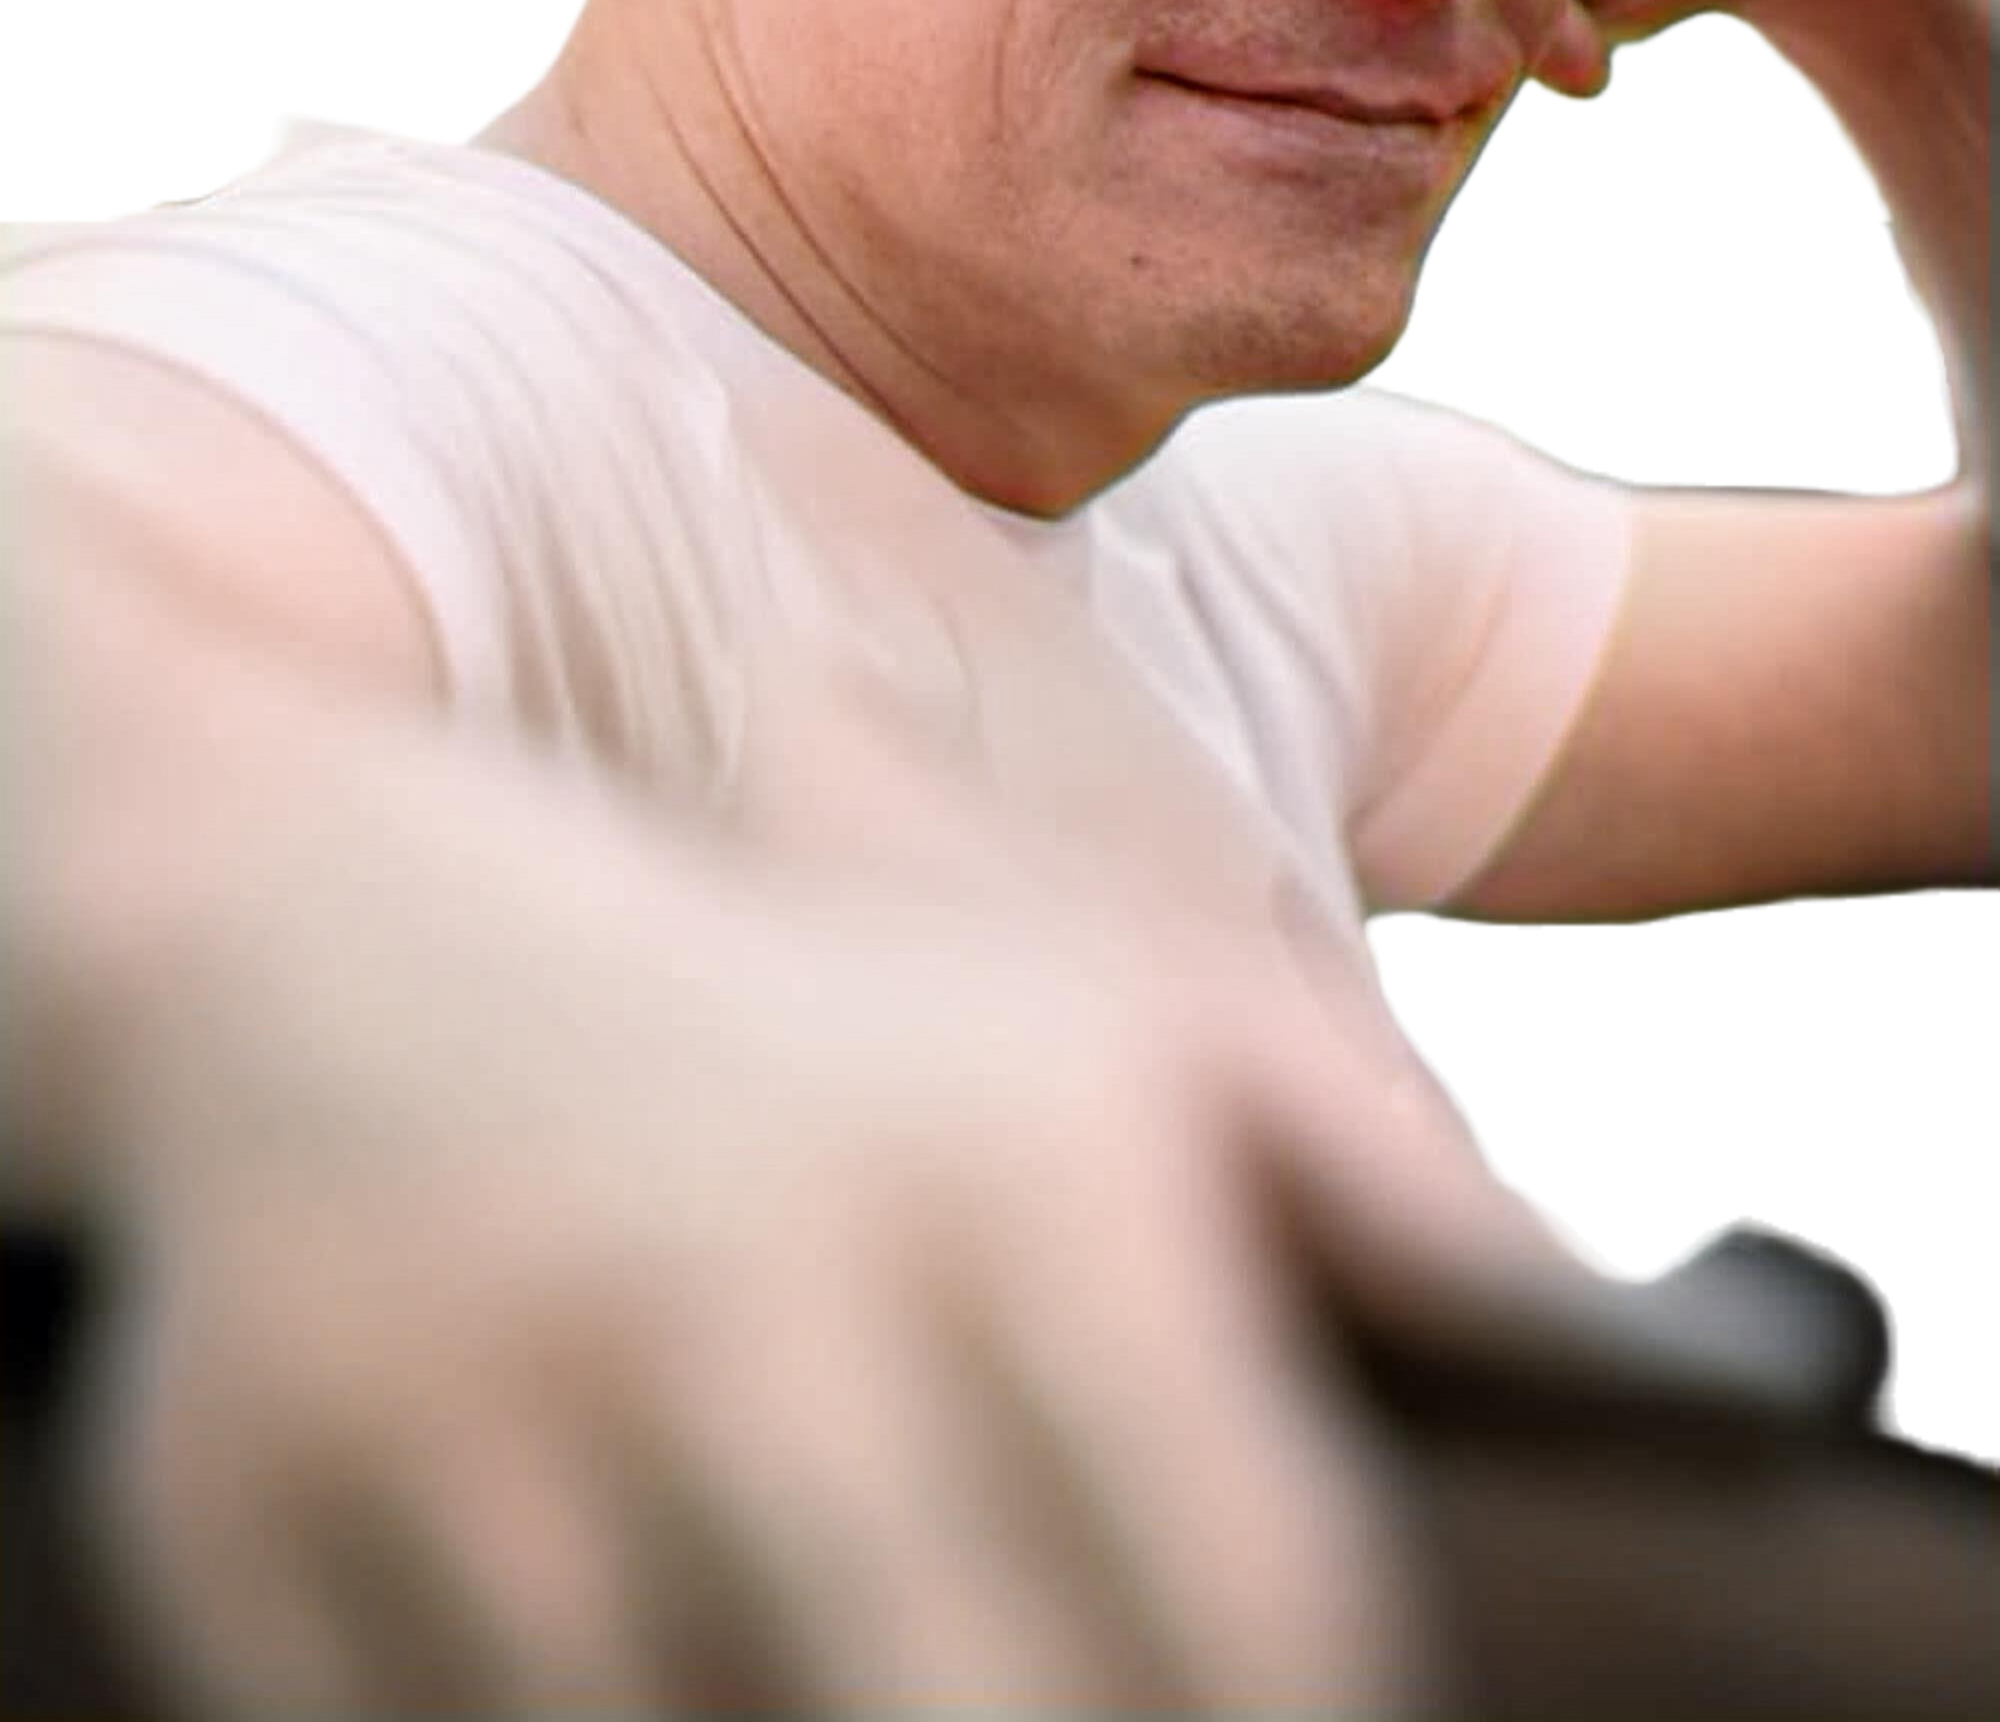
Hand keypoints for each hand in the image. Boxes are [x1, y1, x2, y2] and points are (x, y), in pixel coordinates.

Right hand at [64, 704, 1551, 1720]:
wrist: (321, 928)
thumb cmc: (792, 1035)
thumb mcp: (1103, 1025)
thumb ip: (1376, 1188)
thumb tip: (1640, 1373)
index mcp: (1003, 1178)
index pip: (1251, 1607)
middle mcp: (755, 1305)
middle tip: (1065, 1718)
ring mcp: (496, 1448)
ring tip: (855, 1652)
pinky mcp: (271, 1552)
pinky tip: (644, 1677)